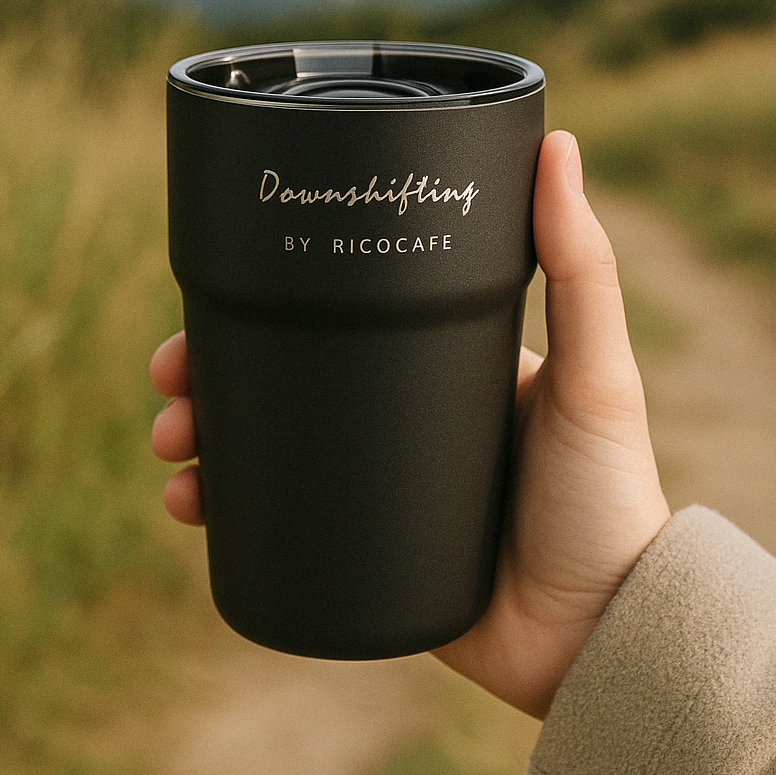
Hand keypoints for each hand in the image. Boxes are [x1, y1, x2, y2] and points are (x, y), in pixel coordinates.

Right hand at [150, 130, 669, 719]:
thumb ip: (581, 268)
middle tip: (169, 381)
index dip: (270, 301)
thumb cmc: (606, 496)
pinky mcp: (358, 549)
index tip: (212, 297)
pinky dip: (223, 510)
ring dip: (203, 436)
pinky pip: (273, 522)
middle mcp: (396, 415)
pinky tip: (190, 505)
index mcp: (437, 364)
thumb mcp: (595, 373)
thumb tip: (558, 144)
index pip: (339, 315)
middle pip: (283, 376)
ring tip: (172, 448)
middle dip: (212, 372)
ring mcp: (372, 483)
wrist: (595, 630)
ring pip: (264, 446)